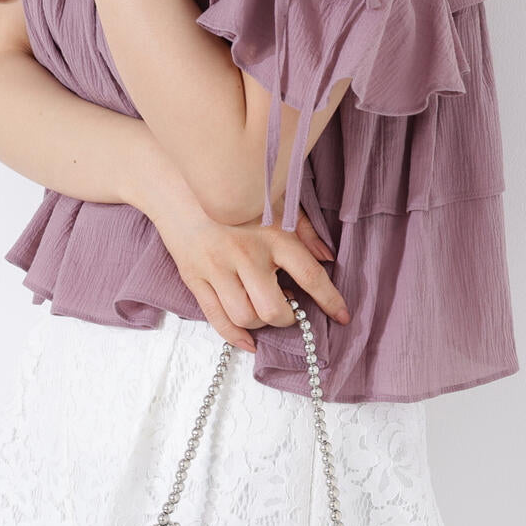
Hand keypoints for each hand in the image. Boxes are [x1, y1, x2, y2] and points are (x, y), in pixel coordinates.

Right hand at [148, 191, 349, 355]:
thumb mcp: (277, 201)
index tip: (342, 316)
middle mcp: (245, 253)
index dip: (330, 300)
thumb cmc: (237, 195)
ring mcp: (217, 267)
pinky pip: (217, 319)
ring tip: (263, 309)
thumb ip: (305, 230)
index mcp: (272, 234)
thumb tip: (327, 257)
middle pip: (273, 309)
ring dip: (260, 323)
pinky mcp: (195, 278)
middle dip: (287, 318)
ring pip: (245, 317)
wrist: (183, 186)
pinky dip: (235, 337)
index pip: (309, 275)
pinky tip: (248, 339)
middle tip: (289, 309)